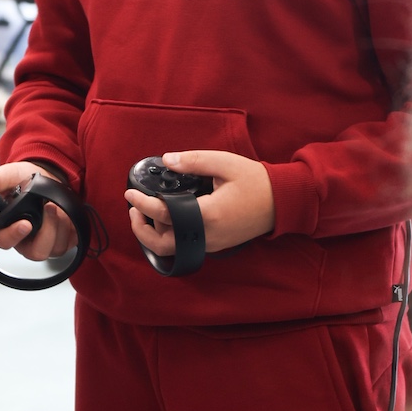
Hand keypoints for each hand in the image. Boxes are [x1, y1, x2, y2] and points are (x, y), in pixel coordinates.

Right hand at [0, 159, 77, 260]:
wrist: (52, 175)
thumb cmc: (27, 179)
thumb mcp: (11, 175)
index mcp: (8, 228)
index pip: (4, 241)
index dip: (13, 235)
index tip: (25, 224)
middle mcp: (27, 240)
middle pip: (35, 253)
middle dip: (47, 231)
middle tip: (50, 207)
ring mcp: (47, 243)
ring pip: (55, 249)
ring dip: (60, 226)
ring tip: (60, 205)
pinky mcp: (65, 241)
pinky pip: (71, 244)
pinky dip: (72, 228)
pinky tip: (69, 213)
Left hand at [125, 151, 274, 263]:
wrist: (281, 203)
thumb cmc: (255, 182)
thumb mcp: (224, 164)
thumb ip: (193, 161)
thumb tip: (167, 160)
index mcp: (207, 215)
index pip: (164, 214)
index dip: (142, 204)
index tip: (130, 193)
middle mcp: (207, 235)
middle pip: (162, 244)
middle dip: (141, 229)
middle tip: (133, 211)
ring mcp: (211, 244)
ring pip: (172, 249)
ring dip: (153, 236)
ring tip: (146, 216)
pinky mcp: (215, 245)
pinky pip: (185, 246)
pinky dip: (170, 236)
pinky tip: (167, 219)